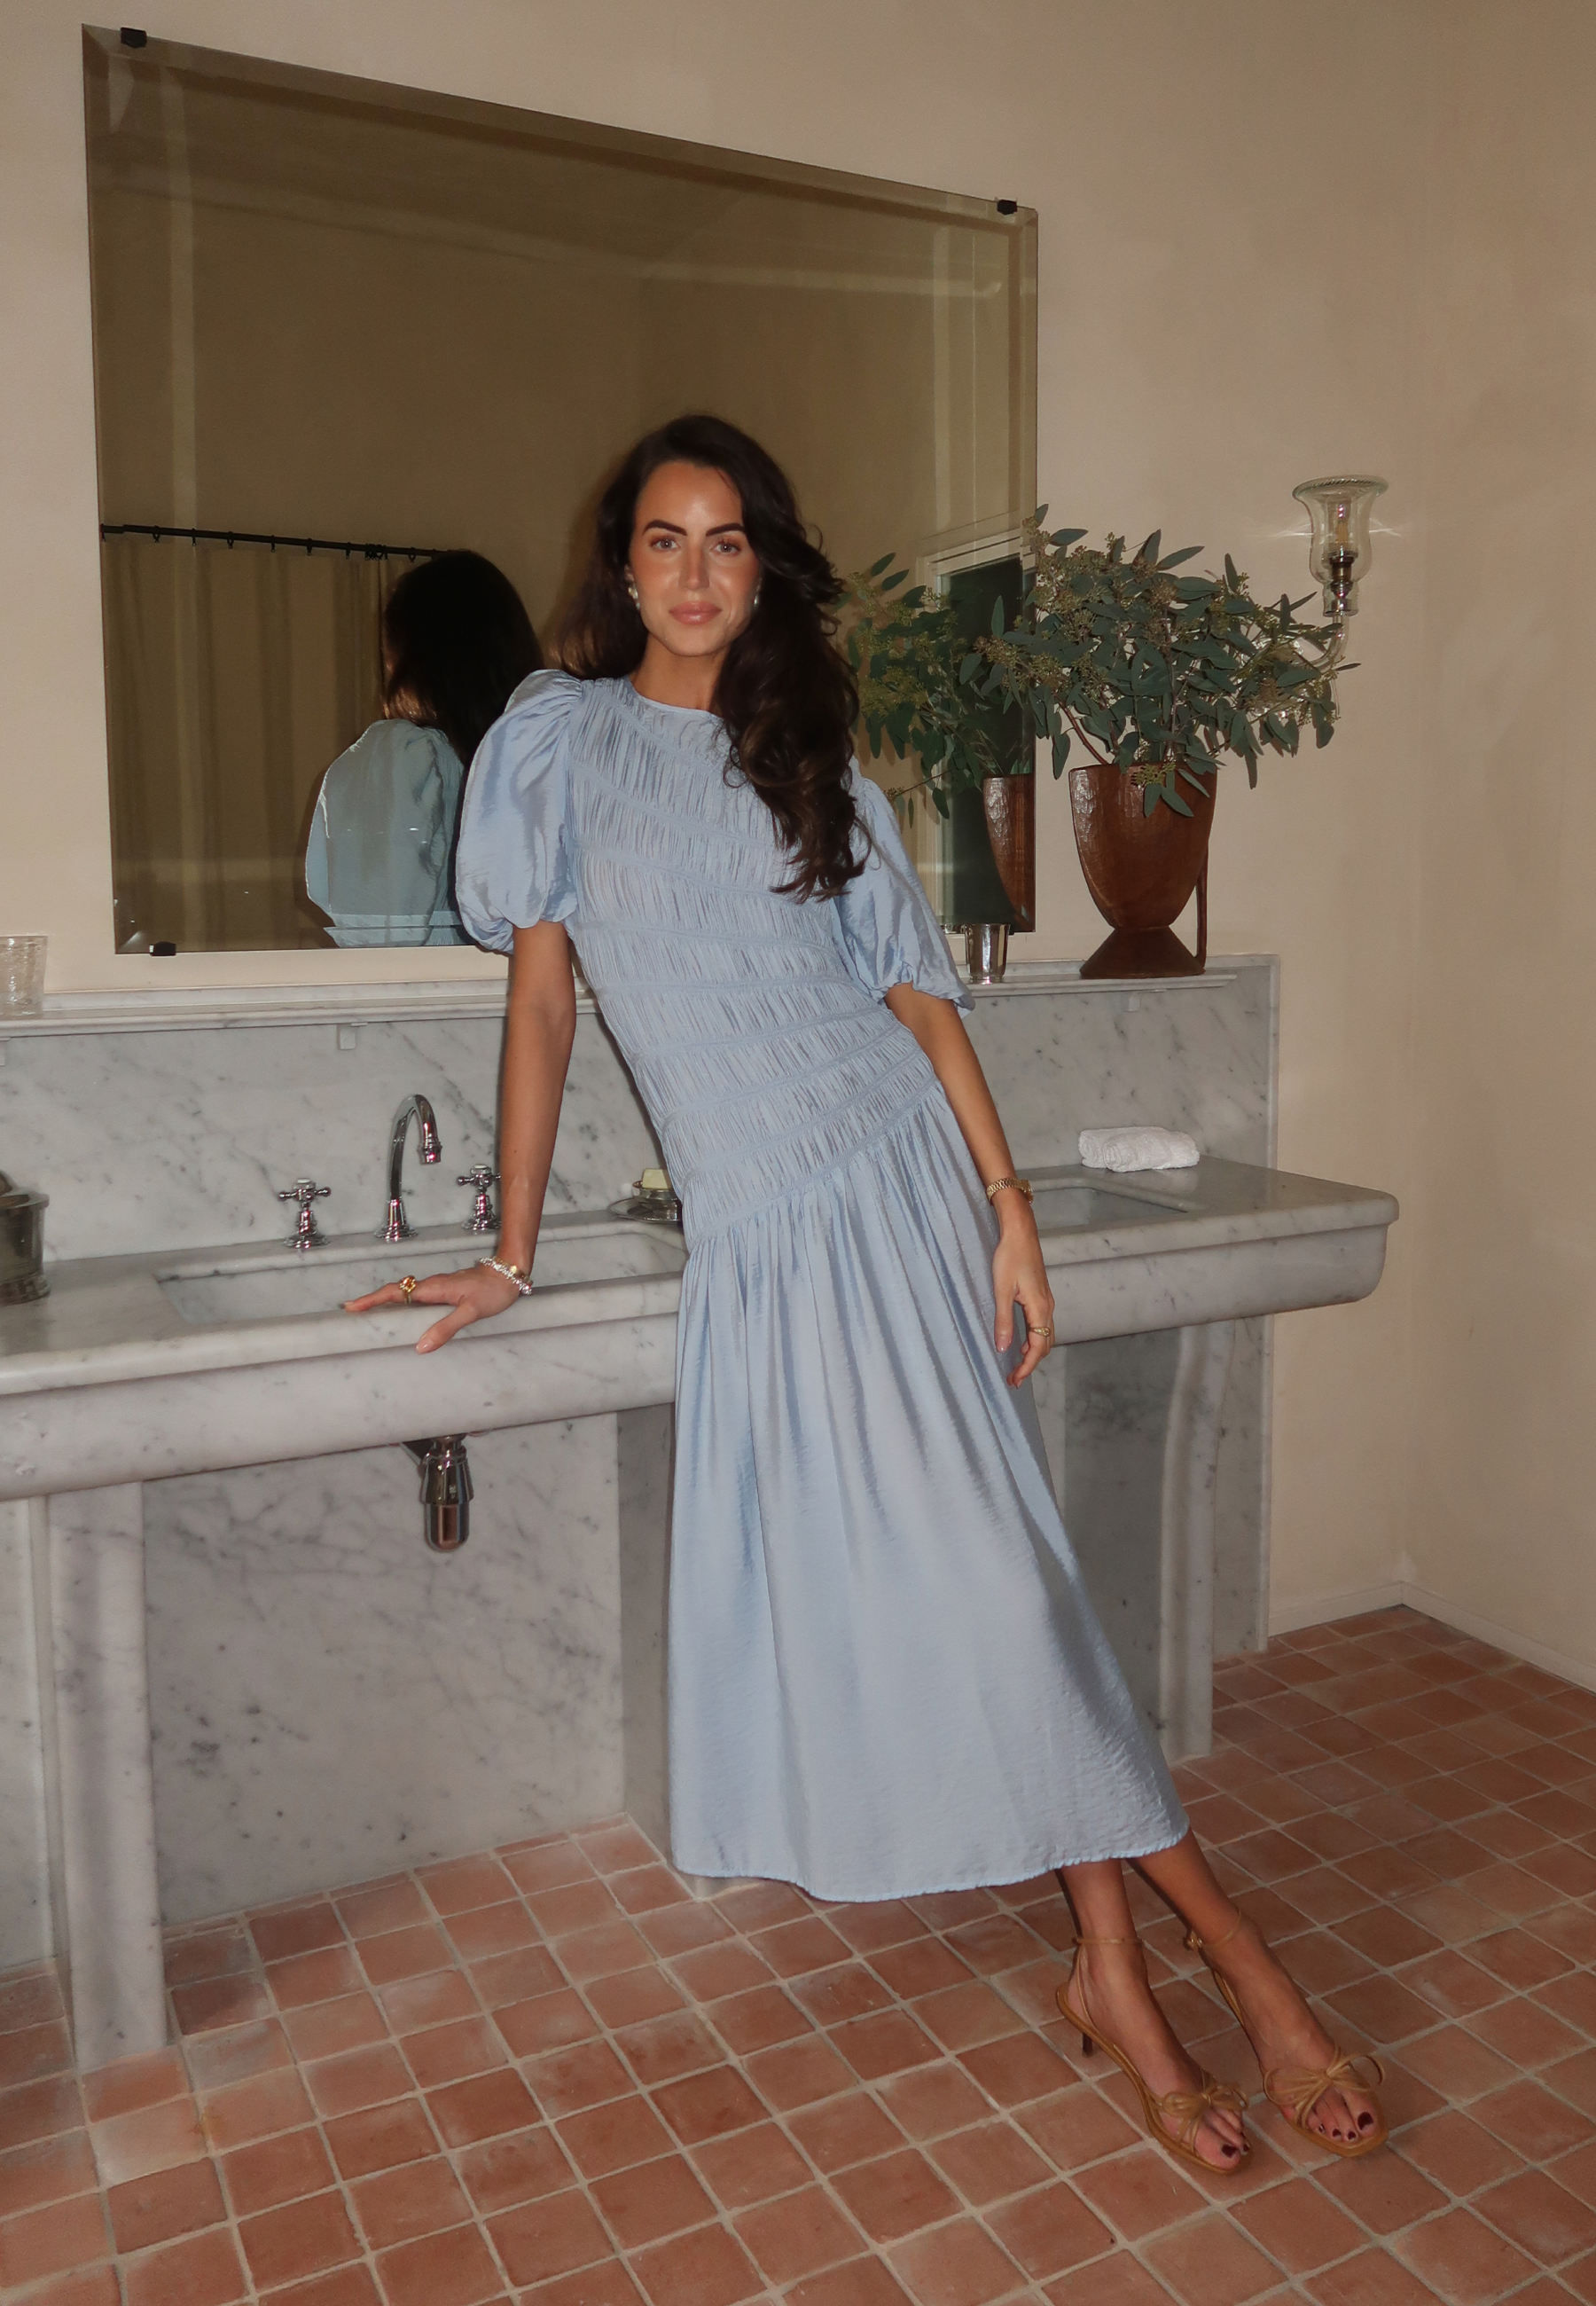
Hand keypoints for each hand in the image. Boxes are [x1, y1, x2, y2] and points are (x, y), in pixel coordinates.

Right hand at [344, 1262, 522, 1354]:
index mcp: (433, 1289)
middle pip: (395, 1293)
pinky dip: (403, 1304)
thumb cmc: (493, 1291)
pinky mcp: (445, 1291)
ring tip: (368, 1315)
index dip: (372, 1300)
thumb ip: (446, 1328)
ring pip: (406, 1295)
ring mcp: (438, 1288)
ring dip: (386, 1302)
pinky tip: (402, 1314)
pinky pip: (417, 1298)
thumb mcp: (471, 1312)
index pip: (395, 1293)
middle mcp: (432, 1286)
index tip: (352, 1307)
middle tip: (351, 1312)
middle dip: (372, 1301)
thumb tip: (421, 1346)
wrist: (509, 1273)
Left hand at [992, 1205, 1054, 1386]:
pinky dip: (1035, 1338)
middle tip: (1013, 1378)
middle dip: (1030, 1363)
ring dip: (1033, 1352)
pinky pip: (1042, 1324)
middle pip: (1045, 1344)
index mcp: (1040, 1309)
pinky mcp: (1041, 1295)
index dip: (1027, 1367)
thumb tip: (1003, 1349)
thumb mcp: (1002, 1291)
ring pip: (1046, 1335)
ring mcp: (1046, 1301)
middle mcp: (1048, 1307)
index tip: (1015, 1380)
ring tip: (1017, 1365)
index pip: (1037, 1347)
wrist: (1020, 1232)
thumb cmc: (1009, 1258)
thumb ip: (1003, 1321)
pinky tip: (1021, 1340)